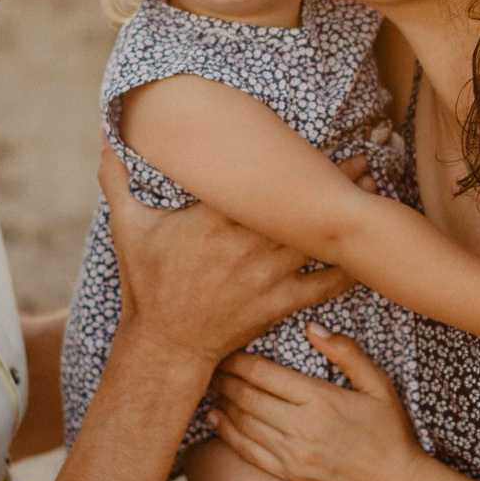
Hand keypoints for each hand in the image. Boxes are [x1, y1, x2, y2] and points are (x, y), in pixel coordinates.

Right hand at [102, 149, 353, 373]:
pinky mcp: (279, 304)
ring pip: (318, 237)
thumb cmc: (149, 286)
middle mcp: (247, 242)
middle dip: (334, 180)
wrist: (166, 345)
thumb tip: (104, 135)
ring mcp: (267, 274)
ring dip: (346, 215)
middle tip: (365, 156)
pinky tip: (370, 254)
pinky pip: (323, 285)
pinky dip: (350, 270)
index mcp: (215, 217)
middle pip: (300, 203)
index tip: (313, 138)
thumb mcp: (127, 229)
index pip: (260, 178)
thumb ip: (117, 179)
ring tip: (374, 191)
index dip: (291, 158)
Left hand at [209, 326, 428, 480]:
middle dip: (224, 378)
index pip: (265, 374)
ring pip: (243, 423)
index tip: (226, 349)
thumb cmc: (389, 432)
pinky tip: (217, 419)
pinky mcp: (289, 476)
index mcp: (320, 400)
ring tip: (211, 386)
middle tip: (211, 364)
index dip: (239, 361)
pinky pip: (248, 452)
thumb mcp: (378, 384)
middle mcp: (301, 427)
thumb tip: (312, 327)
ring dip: (222, 402)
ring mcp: (292, 455)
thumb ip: (346, 352)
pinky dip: (227, 434)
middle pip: (247, 397)